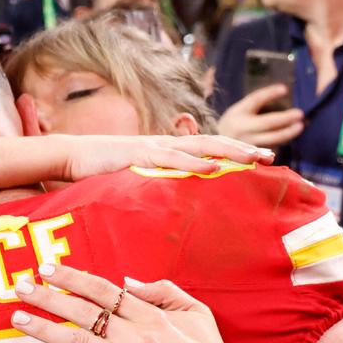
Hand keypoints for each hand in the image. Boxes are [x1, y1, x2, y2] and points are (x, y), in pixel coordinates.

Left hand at [11, 264, 234, 342]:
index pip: (102, 289)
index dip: (73, 278)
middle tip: (20, 286)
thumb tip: (128, 282)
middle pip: (83, 309)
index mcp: (150, 314)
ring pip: (77, 338)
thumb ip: (165, 291)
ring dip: (45, 326)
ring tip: (18, 317)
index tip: (47, 268)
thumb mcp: (197, 313)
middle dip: (49, 296)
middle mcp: (133, 333)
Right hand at [62, 134, 274, 181]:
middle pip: (211, 142)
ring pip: (199, 146)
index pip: (205, 147)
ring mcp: (153, 147)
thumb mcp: (132, 177)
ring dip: (229, 151)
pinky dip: (195, 162)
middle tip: (271, 156)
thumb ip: (152, 182)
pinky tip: (214, 167)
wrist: (71, 156)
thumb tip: (169, 199)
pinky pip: (172, 159)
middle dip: (241, 148)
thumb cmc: (99, 169)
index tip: (258, 159)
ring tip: (254, 158)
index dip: (232, 151)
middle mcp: (164, 144)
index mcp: (165, 150)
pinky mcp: (139, 154)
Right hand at [217, 84, 303, 147]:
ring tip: (300, 126)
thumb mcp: (239, 110)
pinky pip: (270, 147)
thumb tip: (284, 90)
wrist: (214, 147)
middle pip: (266, 123)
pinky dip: (281, 140)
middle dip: (284, 118)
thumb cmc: (233, 123)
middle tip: (299, 114)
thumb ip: (258, 101)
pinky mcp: (251, 156)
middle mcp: (241, 129)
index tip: (284, 89)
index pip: (254, 100)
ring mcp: (246, 144)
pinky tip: (290, 134)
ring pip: (271, 139)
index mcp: (237, 114)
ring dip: (287, 133)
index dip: (269, 94)